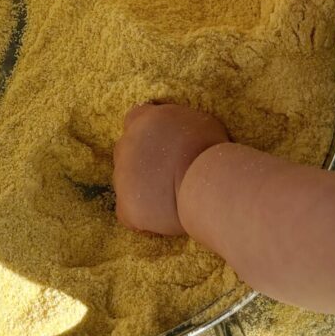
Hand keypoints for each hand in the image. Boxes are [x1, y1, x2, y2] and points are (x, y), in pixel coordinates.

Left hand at [112, 102, 227, 234]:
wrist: (207, 182)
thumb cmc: (212, 150)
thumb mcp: (199, 122)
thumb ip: (178, 126)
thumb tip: (177, 134)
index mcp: (145, 121)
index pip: (135, 119)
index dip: (148, 134)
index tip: (163, 145)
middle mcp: (127, 144)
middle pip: (128, 152)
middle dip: (144, 162)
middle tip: (170, 174)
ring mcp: (122, 175)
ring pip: (127, 183)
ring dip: (144, 188)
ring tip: (172, 197)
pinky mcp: (126, 205)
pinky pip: (128, 211)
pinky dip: (143, 216)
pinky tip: (164, 216)